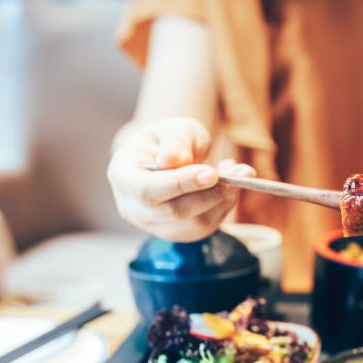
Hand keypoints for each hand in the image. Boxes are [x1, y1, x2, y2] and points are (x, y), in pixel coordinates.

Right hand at [107, 116, 255, 241]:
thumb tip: (173, 159)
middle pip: (173, 212)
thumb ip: (175, 141)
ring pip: (193, 224)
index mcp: (121, 176)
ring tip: (239, 173)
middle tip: (241, 172)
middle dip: (210, 194)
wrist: (168, 156)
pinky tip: (230, 187)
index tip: (212, 173)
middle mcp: (131, 207)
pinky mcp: (176, 234)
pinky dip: (224, 208)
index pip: (147, 190)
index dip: (180, 184)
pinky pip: (205, 228)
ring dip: (223, 200)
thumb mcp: (172, 128)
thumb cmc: (168, 140)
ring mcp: (153, 225)